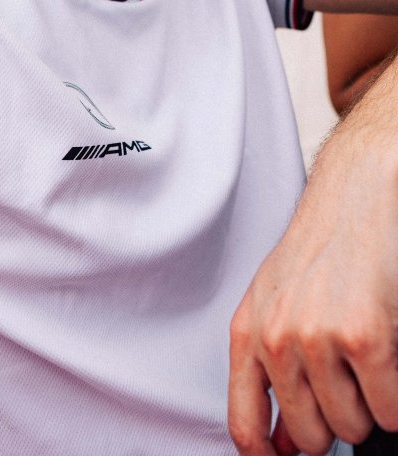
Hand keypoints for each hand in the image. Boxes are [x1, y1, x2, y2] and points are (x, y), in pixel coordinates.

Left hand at [228, 56, 397, 454]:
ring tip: (364, 351)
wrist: (357, 195)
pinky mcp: (363, 338)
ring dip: (368, 402)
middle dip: (335, 417)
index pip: (244, 426)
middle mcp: (277, 339)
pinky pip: (388, 410)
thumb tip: (282, 444)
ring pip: (352, 426)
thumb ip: (269, 370)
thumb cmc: (320, 250)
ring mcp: (318, 338)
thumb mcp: (274, 302)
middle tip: (346, 373)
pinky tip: (387, 352)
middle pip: (310, 436)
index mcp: (249, 332)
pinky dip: (394, 394)